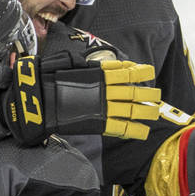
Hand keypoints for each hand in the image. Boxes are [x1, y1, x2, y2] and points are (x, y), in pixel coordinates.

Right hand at [0, 51, 160, 145]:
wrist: (37, 99)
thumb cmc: (47, 79)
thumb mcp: (66, 63)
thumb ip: (83, 65)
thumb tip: (93, 65)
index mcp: (97, 73)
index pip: (124, 70)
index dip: (137, 71)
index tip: (147, 71)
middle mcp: (104, 89)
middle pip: (133, 91)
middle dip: (147, 94)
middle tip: (157, 96)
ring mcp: (103, 107)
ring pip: (131, 108)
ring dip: (146, 110)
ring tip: (155, 111)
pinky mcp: (98, 123)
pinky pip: (121, 127)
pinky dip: (133, 130)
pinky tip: (143, 132)